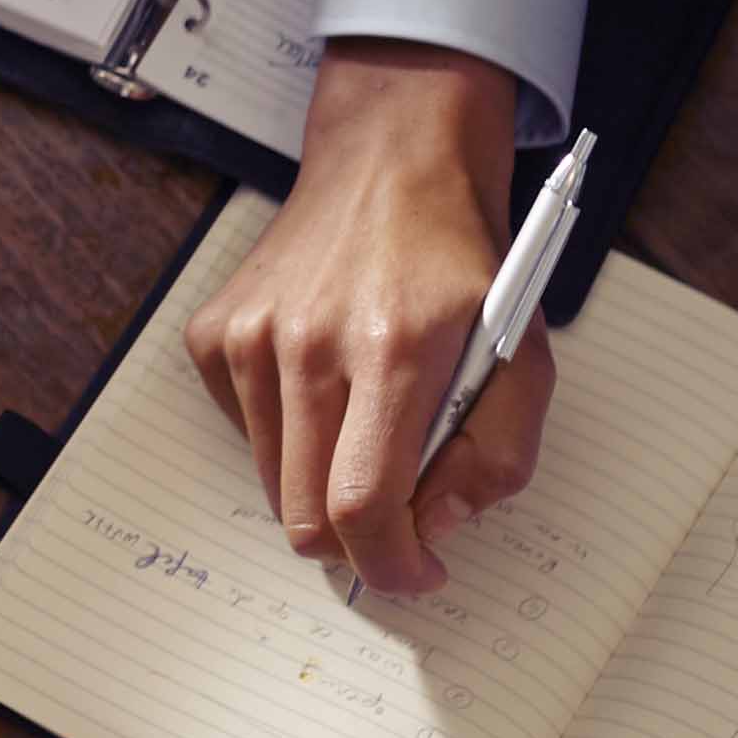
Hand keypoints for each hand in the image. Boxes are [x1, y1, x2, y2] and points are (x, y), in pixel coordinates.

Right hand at [186, 44, 552, 597]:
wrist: (389, 164)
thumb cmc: (461, 264)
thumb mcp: (524, 357)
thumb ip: (499, 456)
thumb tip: (437, 524)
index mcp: (395, 350)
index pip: (362, 504)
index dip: (392, 566)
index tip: (420, 574)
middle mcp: (307, 343)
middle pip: (304, 515)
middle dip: (358, 544)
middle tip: (401, 519)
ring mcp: (249, 337)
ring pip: (272, 485)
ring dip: (322, 485)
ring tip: (366, 430)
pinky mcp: (214, 333)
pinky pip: (247, 434)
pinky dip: (288, 438)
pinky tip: (325, 387)